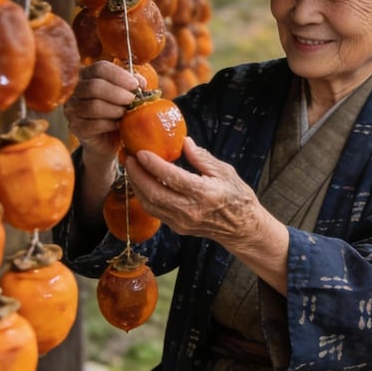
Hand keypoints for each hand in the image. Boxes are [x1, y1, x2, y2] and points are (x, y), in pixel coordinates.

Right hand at [63, 61, 143, 166]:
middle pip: (95, 86)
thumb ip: (132, 85)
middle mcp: (75, 90)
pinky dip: (110, 124)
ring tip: (125, 113)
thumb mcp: (126, 95)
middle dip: (117, 93)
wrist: (108, 139)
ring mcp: (72, 109)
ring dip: (115, 109)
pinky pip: (94, 124)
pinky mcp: (75, 127)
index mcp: (87, 76)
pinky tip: (118, 125)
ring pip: (94, 106)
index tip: (135, 84)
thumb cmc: (117, 112)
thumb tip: (140, 81)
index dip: (119, 75)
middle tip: (131, 99)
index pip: (99, 68)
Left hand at [124, 138, 259, 244]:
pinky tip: (141, 183)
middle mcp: (190, 210)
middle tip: (129, 158)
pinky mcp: (177, 228)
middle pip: (154, 193)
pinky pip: (155, 211)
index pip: (172, 178)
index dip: (154, 164)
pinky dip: (144, 196)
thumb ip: (202, 158)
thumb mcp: (225, 172)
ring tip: (131, 169)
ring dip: (137, 186)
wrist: (242, 228)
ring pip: (150, 204)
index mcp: (205, 194)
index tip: (141, 151)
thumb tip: (184, 142)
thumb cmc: (237, 196)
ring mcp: (182, 222)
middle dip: (137, 174)